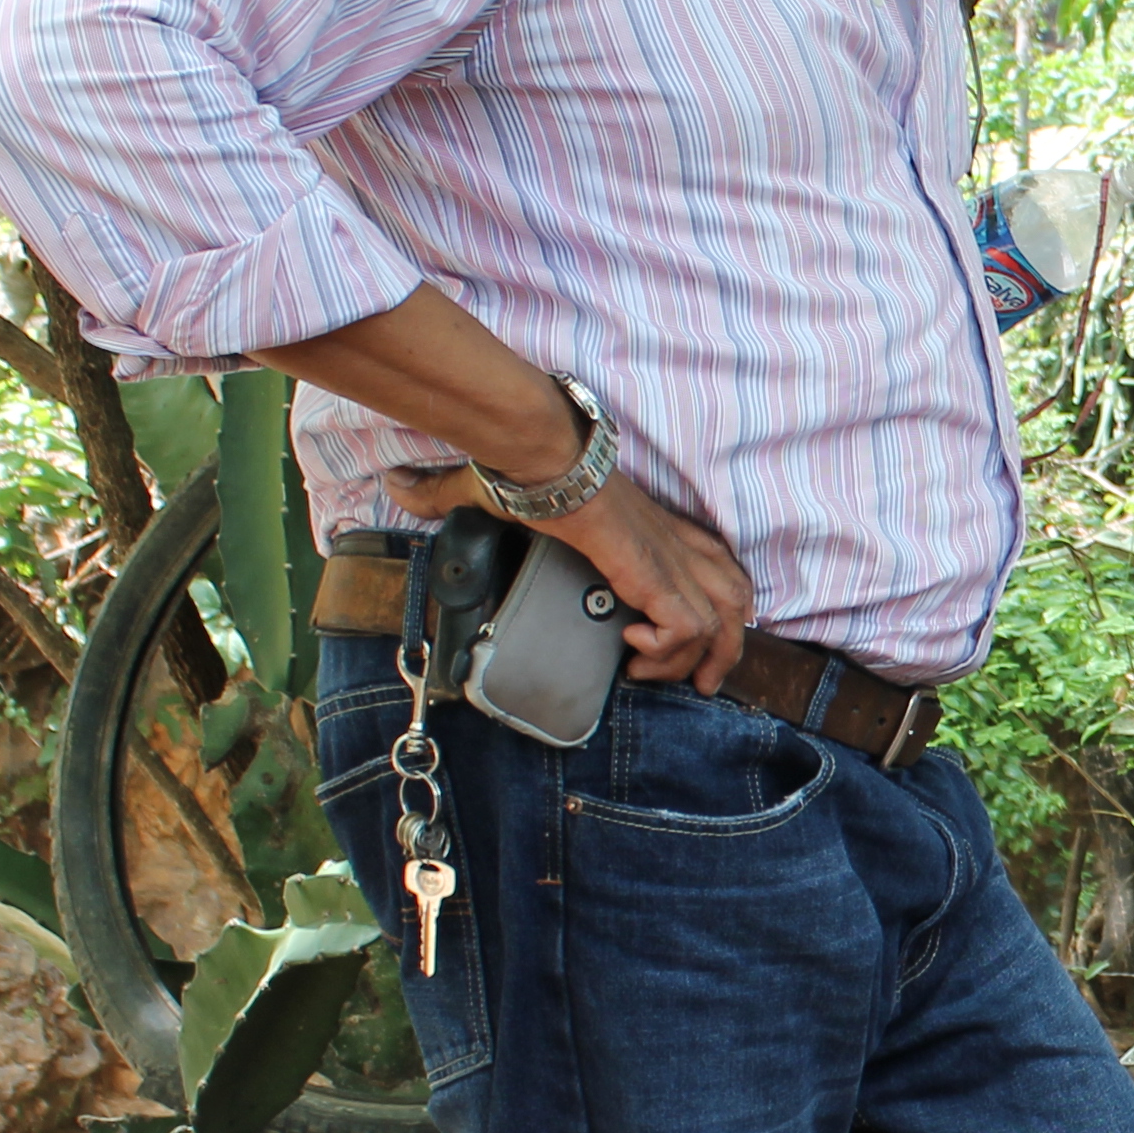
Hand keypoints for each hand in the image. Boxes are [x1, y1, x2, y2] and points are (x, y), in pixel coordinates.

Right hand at [380, 462, 755, 695]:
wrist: (537, 451)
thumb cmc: (521, 465)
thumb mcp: (496, 491)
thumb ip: (448, 496)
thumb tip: (398, 487)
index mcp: (651, 528)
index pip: (715, 565)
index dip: (712, 606)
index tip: (668, 637)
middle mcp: (671, 543)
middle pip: (736, 598)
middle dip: (723, 650)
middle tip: (695, 682)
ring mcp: (667, 557)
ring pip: (721, 620)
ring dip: (691, 659)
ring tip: (651, 672)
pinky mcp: (652, 571)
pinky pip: (687, 626)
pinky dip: (669, 648)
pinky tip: (632, 648)